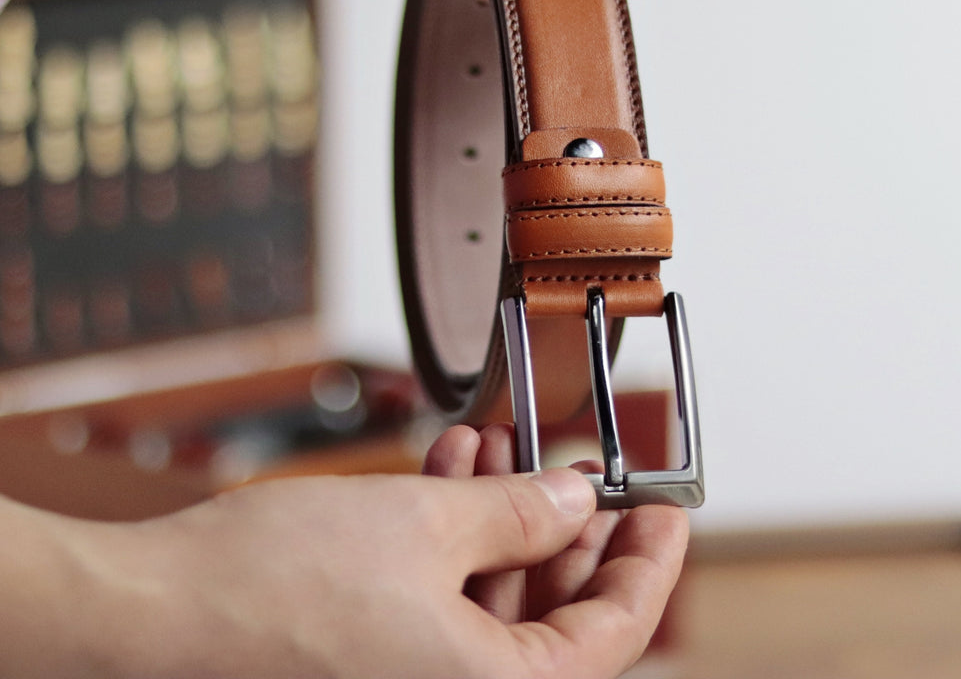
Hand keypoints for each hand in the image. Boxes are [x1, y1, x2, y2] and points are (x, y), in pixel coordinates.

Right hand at [3, 444, 685, 677]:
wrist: (158, 613)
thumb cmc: (280, 586)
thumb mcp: (429, 525)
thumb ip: (519, 511)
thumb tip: (575, 496)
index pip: (614, 636)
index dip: (648, 565)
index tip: (663, 511)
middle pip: (554, 613)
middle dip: (568, 525)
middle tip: (579, 465)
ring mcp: (410, 676)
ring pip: (494, 596)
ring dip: (502, 513)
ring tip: (501, 444)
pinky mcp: (373, 652)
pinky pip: (441, 593)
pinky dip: (454, 531)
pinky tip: (450, 465)